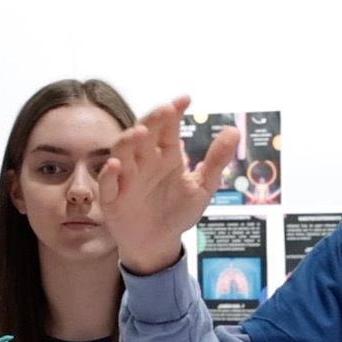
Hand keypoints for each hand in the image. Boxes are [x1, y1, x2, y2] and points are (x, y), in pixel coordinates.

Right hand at [98, 95, 240, 274]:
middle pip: (144, 134)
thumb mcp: (203, 186)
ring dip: (128, 140)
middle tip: (166, 109)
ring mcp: (126, 178)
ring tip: (141, 132)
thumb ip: (216, 160)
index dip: (174, 112)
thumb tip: (233, 131)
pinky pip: (108, 183)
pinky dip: (109, 174)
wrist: (160, 243)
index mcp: (165, 155)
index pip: (167, 127)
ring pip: (121, 152)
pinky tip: (116, 165)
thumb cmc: (178, 211)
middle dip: (152, 120)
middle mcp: (144, 161)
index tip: (185, 99)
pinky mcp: (113, 198)